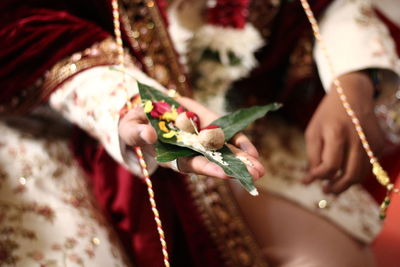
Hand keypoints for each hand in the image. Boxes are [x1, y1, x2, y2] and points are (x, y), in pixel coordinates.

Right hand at [119, 96, 263, 179]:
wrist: (147, 112)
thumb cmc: (136, 124)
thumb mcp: (130, 127)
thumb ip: (136, 133)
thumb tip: (149, 136)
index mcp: (170, 156)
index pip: (190, 164)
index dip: (207, 168)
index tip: (225, 173)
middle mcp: (189, 152)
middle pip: (213, 162)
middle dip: (233, 169)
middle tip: (255, 176)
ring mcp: (200, 141)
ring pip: (223, 153)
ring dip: (241, 161)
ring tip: (260, 170)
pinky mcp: (207, 129)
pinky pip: (225, 137)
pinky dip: (238, 143)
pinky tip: (252, 151)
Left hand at [303, 72, 386, 193]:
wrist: (352, 95)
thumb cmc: (327, 115)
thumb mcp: (313, 132)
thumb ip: (312, 157)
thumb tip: (308, 181)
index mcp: (336, 133)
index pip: (330, 166)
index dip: (319, 176)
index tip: (310, 177)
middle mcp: (357, 139)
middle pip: (350, 175)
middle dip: (335, 188)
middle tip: (325, 190)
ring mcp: (371, 142)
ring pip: (362, 175)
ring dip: (347, 185)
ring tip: (333, 185)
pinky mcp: (379, 144)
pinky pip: (369, 167)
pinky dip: (356, 174)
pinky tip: (345, 172)